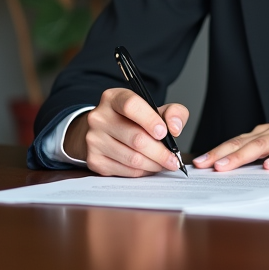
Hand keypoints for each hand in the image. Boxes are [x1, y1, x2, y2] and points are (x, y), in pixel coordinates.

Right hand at [65, 88, 188, 176]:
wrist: (105, 131)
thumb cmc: (135, 119)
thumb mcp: (155, 108)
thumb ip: (173, 112)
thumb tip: (175, 128)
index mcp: (114, 98)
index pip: (131, 106)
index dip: (150, 120)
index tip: (164, 132)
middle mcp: (99, 117)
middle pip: (135, 138)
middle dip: (160, 152)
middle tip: (174, 159)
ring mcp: (94, 140)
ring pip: (132, 158)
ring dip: (154, 164)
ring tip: (165, 163)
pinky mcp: (94, 160)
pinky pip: (125, 170)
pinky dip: (142, 171)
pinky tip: (150, 167)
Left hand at [193, 112, 268, 171]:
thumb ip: (261, 152)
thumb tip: (234, 168)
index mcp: (265, 133)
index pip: (236, 141)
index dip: (217, 151)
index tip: (198, 163)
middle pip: (244, 142)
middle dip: (222, 153)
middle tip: (204, 164)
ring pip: (262, 145)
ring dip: (242, 155)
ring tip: (225, 166)